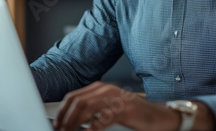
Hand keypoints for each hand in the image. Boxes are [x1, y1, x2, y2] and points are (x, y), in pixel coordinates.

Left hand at [53, 81, 181, 130]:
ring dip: (75, 123)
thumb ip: (92, 111)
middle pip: (78, 101)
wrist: (159, 117)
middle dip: (66, 118)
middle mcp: (107, 89)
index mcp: (101, 88)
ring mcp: (116, 98)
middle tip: (60, 130)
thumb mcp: (109, 108)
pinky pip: (103, 118)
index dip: (62, 111)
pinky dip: (92, 128)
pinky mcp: (125, 109)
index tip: (56, 124)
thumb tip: (72, 120)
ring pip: (87, 108)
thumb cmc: (134, 115)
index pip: (74, 96)